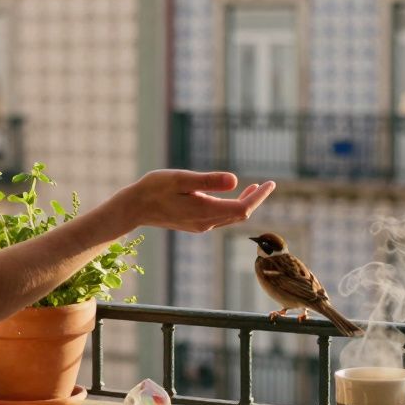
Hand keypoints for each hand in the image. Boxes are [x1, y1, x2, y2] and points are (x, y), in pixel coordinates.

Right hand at [114, 170, 275, 233]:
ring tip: (255, 188)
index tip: (271, 183)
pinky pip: (220, 217)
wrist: (134, 207)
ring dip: (244, 203)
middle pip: (240, 214)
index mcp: (205, 211)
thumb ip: (209, 180)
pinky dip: (231, 207)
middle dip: (255, 200)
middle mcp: (206, 223)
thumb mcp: (182, 179)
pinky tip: (231, 196)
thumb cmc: (155, 188)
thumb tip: (235, 181)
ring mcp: (200, 225)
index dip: (259, 197)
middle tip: (267, 184)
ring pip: (230, 217)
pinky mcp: (194, 224)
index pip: (243, 208)